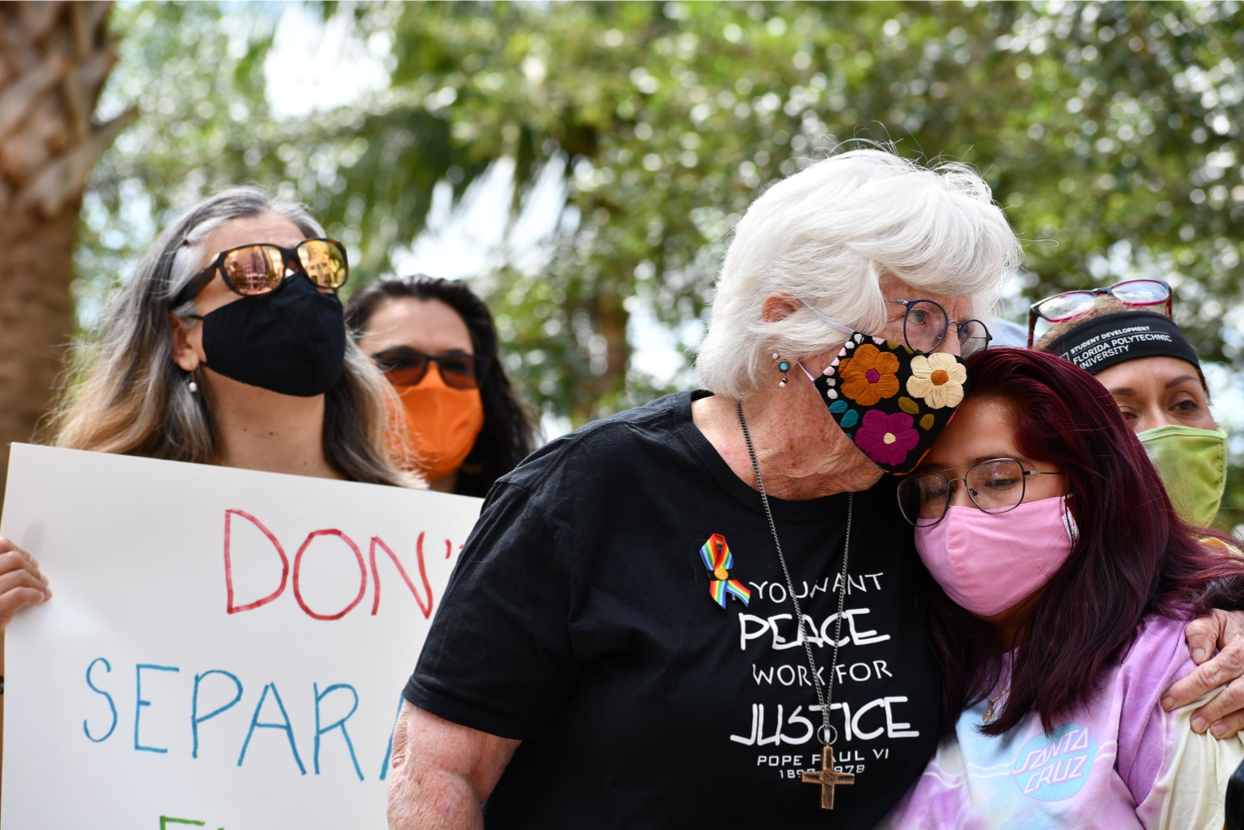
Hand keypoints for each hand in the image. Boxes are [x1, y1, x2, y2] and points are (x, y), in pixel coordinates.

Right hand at [0, 537, 50, 630]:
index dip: (19, 552)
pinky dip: (35, 594)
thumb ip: (3, 572)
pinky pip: (20, 594)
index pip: (0, 545)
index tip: (32, 561)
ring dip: (37, 583)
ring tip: (43, 591)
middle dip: (32, 569)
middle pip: (12, 559)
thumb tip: (25, 560)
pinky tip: (40, 599)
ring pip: (19, 576)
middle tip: (41, 579)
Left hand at [1162, 609, 1243, 738]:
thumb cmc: (1231, 628)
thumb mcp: (1215, 621)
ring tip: (1211, 731)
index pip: (1212, 673)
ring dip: (1230, 720)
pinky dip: (1242, 723)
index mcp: (1239, 650)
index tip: (1168, 701)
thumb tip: (1196, 656)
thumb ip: (1201, 632)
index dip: (1189, 689)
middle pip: (1234, 694)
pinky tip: (1228, 730)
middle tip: (1193, 723)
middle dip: (1212, 710)